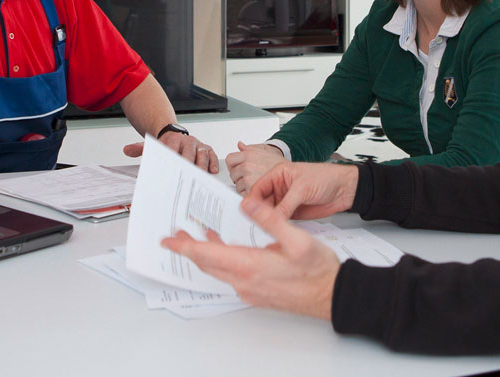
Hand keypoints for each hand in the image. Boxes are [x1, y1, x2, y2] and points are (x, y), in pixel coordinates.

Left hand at [124, 132, 218, 173]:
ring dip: (202, 165)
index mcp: (173, 139)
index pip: (174, 150)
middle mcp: (187, 141)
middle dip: (189, 166)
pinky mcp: (206, 148)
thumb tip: (126, 150)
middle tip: (188, 177)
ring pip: (202, 154)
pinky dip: (213, 162)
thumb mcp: (152, 146)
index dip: (174, 161)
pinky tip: (212, 172)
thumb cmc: (165, 145)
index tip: (172, 172)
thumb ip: (140, 149)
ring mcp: (198, 144)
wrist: (173, 134)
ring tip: (201, 177)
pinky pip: (212, 154)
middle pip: (189, 154)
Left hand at [162, 195, 339, 319]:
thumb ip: (270, 219)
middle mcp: (244, 281)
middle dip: (189, 248)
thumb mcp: (297, 238)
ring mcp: (249, 290)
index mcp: (250, 265)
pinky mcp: (256, 293)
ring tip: (198, 238)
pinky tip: (226, 251)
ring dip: (206, 254)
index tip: (167, 241)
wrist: (332, 296)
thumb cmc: (318, 270)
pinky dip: (221, 261)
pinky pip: (230, 276)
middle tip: (176, 235)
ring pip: (218, 271)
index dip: (184, 247)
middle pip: (207, 264)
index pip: (207, 255)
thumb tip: (247, 204)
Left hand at [226, 141, 284, 193]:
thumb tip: (239, 145)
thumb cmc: (278, 164)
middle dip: (239, 177)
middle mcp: (247, 165)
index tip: (236, 168)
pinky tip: (257, 190)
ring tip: (256, 184)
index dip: (232, 165)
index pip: (230, 159)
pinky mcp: (251, 189)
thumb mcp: (264, 151)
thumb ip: (250, 148)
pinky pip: (242, 194)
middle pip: (233, 174)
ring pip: (237, 185)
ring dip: (243, 187)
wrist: (290, 174)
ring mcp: (248, 177)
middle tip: (249, 177)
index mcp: (248, 154)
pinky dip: (248, 194)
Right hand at [247, 161, 358, 219]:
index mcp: (278, 174)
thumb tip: (269, 215)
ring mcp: (286, 201)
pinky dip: (278, 226)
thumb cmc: (326, 178)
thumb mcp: (302, 189)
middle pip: (261, 202)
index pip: (258, 188)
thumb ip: (284, 204)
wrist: (345, 189)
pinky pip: (281, 221)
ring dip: (267, 221)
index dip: (251, 201)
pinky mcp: (293, 213)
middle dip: (258, 213)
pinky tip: (275, 232)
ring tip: (263, 230)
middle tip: (254, 225)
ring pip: (270, 213)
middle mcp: (279, 188)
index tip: (246, 213)